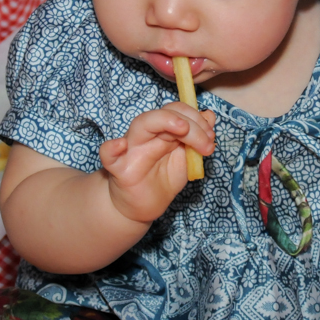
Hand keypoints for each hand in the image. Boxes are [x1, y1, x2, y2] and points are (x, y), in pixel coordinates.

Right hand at [99, 103, 214, 223]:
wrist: (143, 207)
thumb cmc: (162, 180)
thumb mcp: (186, 160)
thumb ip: (197, 139)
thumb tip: (210, 115)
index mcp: (164, 131)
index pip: (178, 111)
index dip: (197, 118)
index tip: (212, 137)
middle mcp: (147, 135)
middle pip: (164, 115)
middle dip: (190, 123)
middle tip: (207, 144)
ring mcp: (131, 149)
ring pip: (141, 124)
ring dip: (164, 121)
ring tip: (183, 129)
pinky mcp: (118, 168)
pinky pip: (107, 155)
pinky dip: (111, 148)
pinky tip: (120, 145)